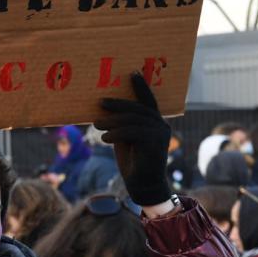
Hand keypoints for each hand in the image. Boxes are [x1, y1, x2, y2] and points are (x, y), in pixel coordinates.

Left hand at [95, 72, 171, 206]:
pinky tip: (105, 138)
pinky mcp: (156, 143)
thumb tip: (104, 107)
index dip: (141, 86)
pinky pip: (133, 132)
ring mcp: (160, 134)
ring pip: (133, 119)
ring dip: (112, 121)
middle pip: (137, 108)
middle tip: (100, 102)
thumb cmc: (132, 160)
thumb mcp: (124, 137)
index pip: (148, 100)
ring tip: (97, 124)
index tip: (132, 72)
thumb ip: (121, 123)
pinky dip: (116, 133)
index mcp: (154, 121)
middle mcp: (161, 125)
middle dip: (117, 104)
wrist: (142, 184)